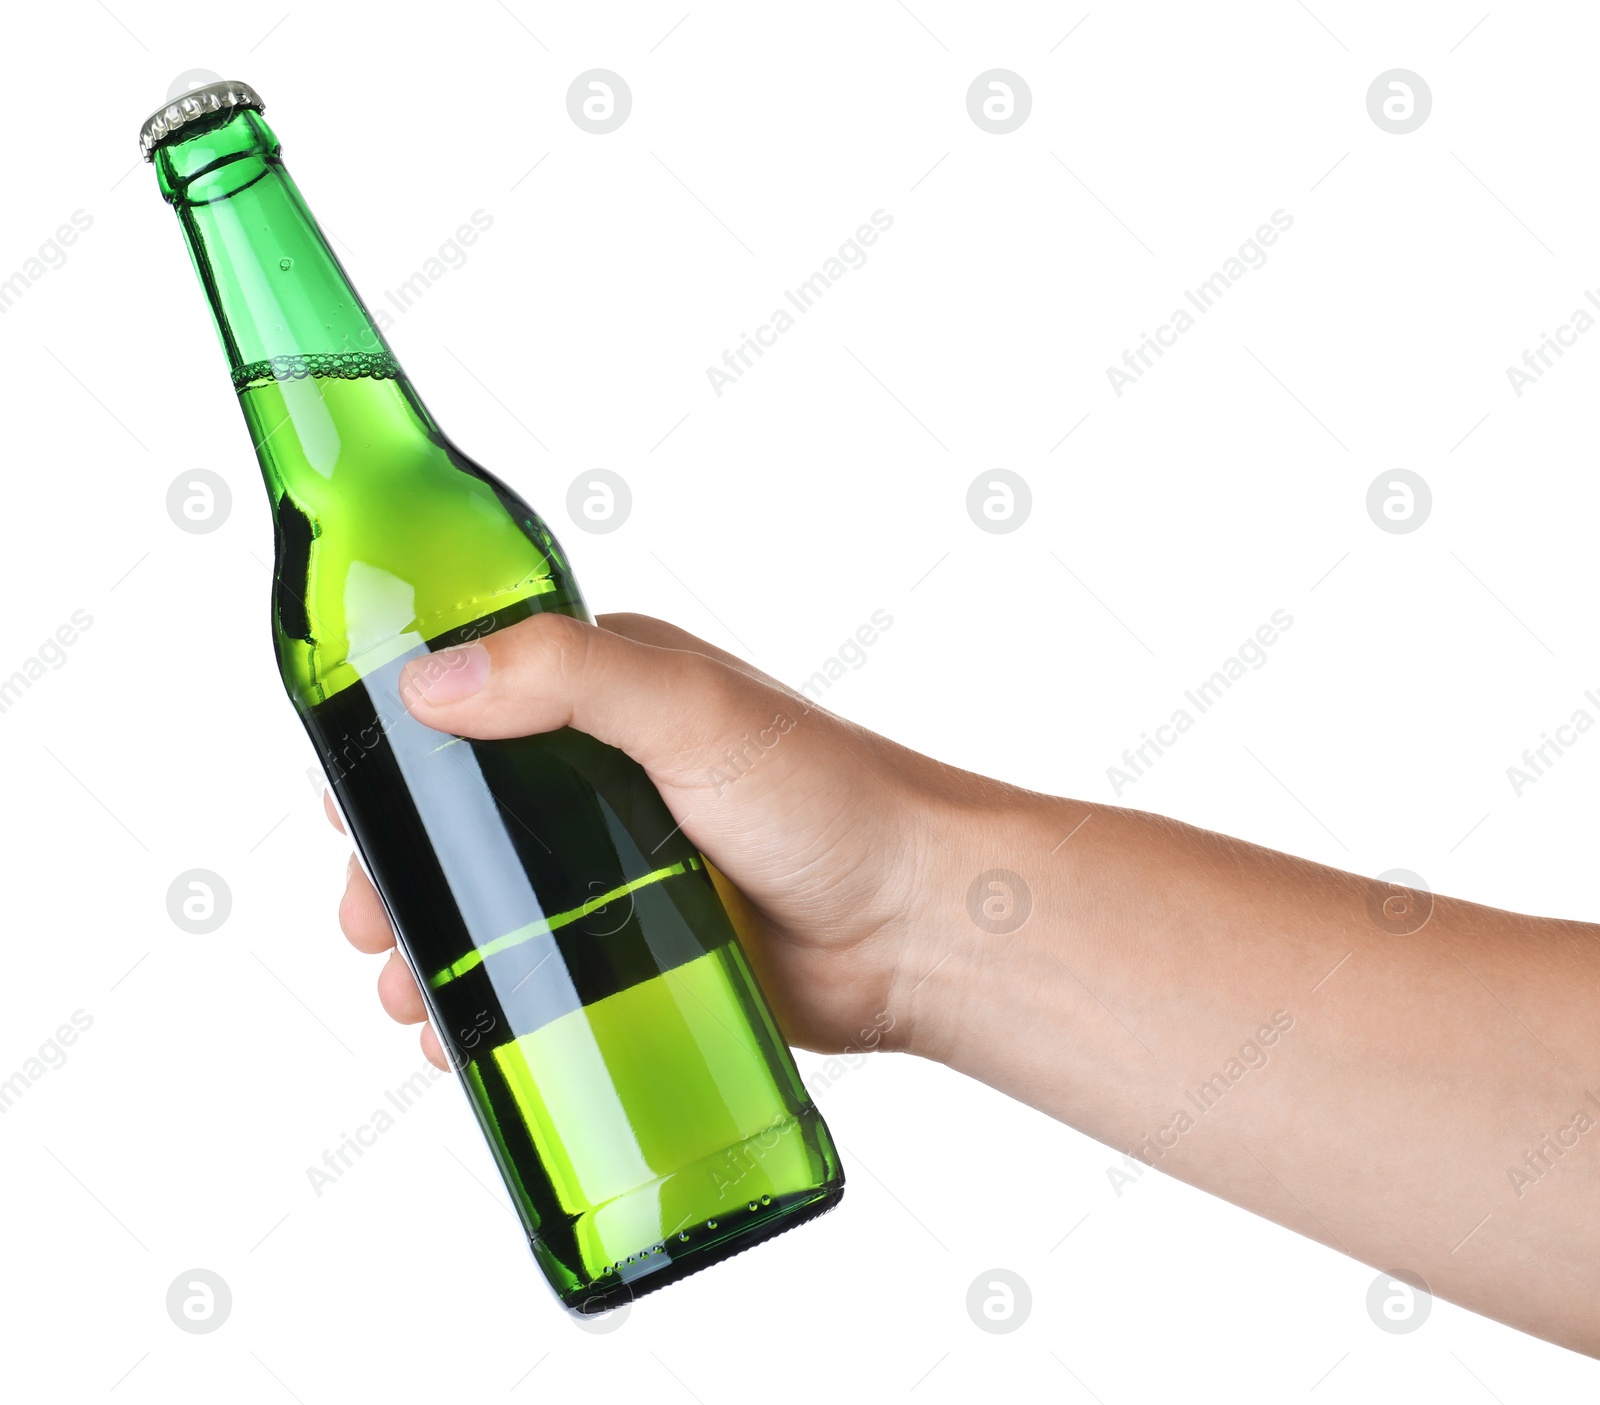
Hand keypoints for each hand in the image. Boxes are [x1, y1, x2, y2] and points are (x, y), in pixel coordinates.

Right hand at [329, 610, 967, 1067]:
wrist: (922, 926)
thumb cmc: (832, 800)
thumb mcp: (695, 711)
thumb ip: (568, 676)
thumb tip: (427, 685)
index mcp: (612, 693)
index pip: (471, 702)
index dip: (396, 753)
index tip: (347, 806)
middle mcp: (607, 773)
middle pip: (464, 816)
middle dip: (400, 869)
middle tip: (368, 922)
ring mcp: (620, 866)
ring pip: (492, 903)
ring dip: (430, 946)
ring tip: (405, 996)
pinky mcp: (640, 946)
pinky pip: (541, 972)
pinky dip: (486, 1002)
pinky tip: (455, 1038)